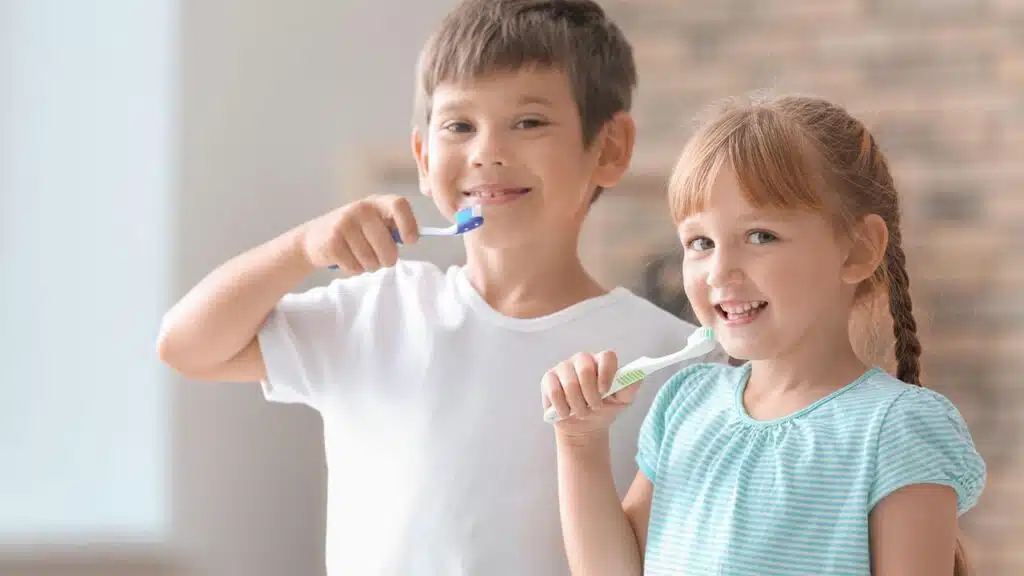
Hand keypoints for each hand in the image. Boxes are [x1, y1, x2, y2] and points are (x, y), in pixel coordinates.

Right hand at [300, 195, 418, 272]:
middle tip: (381, 259)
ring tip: (358, 256)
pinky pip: (355, 268)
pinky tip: (345, 259)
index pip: (399, 205)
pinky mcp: (332, 242)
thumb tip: (412, 238)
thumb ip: (392, 228)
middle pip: (388, 245)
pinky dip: (354, 270)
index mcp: (376, 203)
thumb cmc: (353, 234)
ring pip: (372, 261)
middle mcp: (361, 209)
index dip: (409, 225)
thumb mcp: (373, 223)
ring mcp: (344, 224)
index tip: (410, 241)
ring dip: (369, 266)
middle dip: (388, 260)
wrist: (314, 238)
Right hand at [541, 351, 640, 436]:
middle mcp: (582, 360)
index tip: (606, 391)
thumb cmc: (604, 409)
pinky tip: (566, 413)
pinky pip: (554, 391)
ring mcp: (564, 368)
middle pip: (586, 368)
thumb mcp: (622, 401)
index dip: (607, 373)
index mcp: (602, 362)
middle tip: (594, 407)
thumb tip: (638, 375)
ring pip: (570, 382)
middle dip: (591, 393)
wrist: (584, 426)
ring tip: (582, 412)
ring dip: (578, 404)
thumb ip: (630, 387)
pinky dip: (562, 407)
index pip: (606, 356)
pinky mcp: (548, 379)